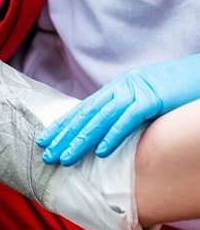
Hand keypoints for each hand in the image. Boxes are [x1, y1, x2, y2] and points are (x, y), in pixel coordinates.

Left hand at [36, 54, 199, 165]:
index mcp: (116, 87)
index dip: (63, 124)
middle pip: (86, 114)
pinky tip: (101, 151)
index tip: (46, 139)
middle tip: (46, 153)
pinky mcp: (152, 99)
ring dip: (81, 139)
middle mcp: (119, 87)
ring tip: (64, 157)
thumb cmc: (172, 87)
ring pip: (101, 118)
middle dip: (64, 135)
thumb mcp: (142, 96)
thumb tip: (106, 128)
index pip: (83, 108)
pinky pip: (129, 119)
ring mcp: (135, 92)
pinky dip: (114, 134)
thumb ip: (123, 108)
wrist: (198, 71)